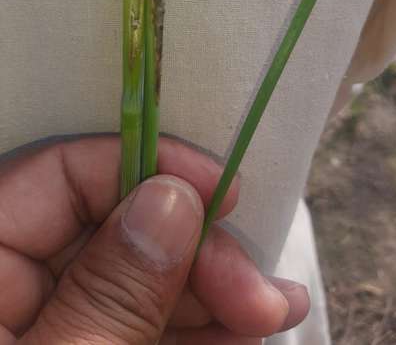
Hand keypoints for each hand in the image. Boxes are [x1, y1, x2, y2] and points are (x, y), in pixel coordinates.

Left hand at [0, 136, 308, 343]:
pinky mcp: (86, 340)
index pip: (59, 173)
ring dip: (211, 288)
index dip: (145, 165)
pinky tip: (243, 328)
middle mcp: (12, 280)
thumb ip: (110, 291)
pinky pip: (142, 317)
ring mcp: (51, 315)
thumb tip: (171, 200)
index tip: (219, 188)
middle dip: (195, 247)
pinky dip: (196, 325)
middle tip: (256, 287)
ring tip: (273, 305)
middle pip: (114, 223)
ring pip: (140, 272)